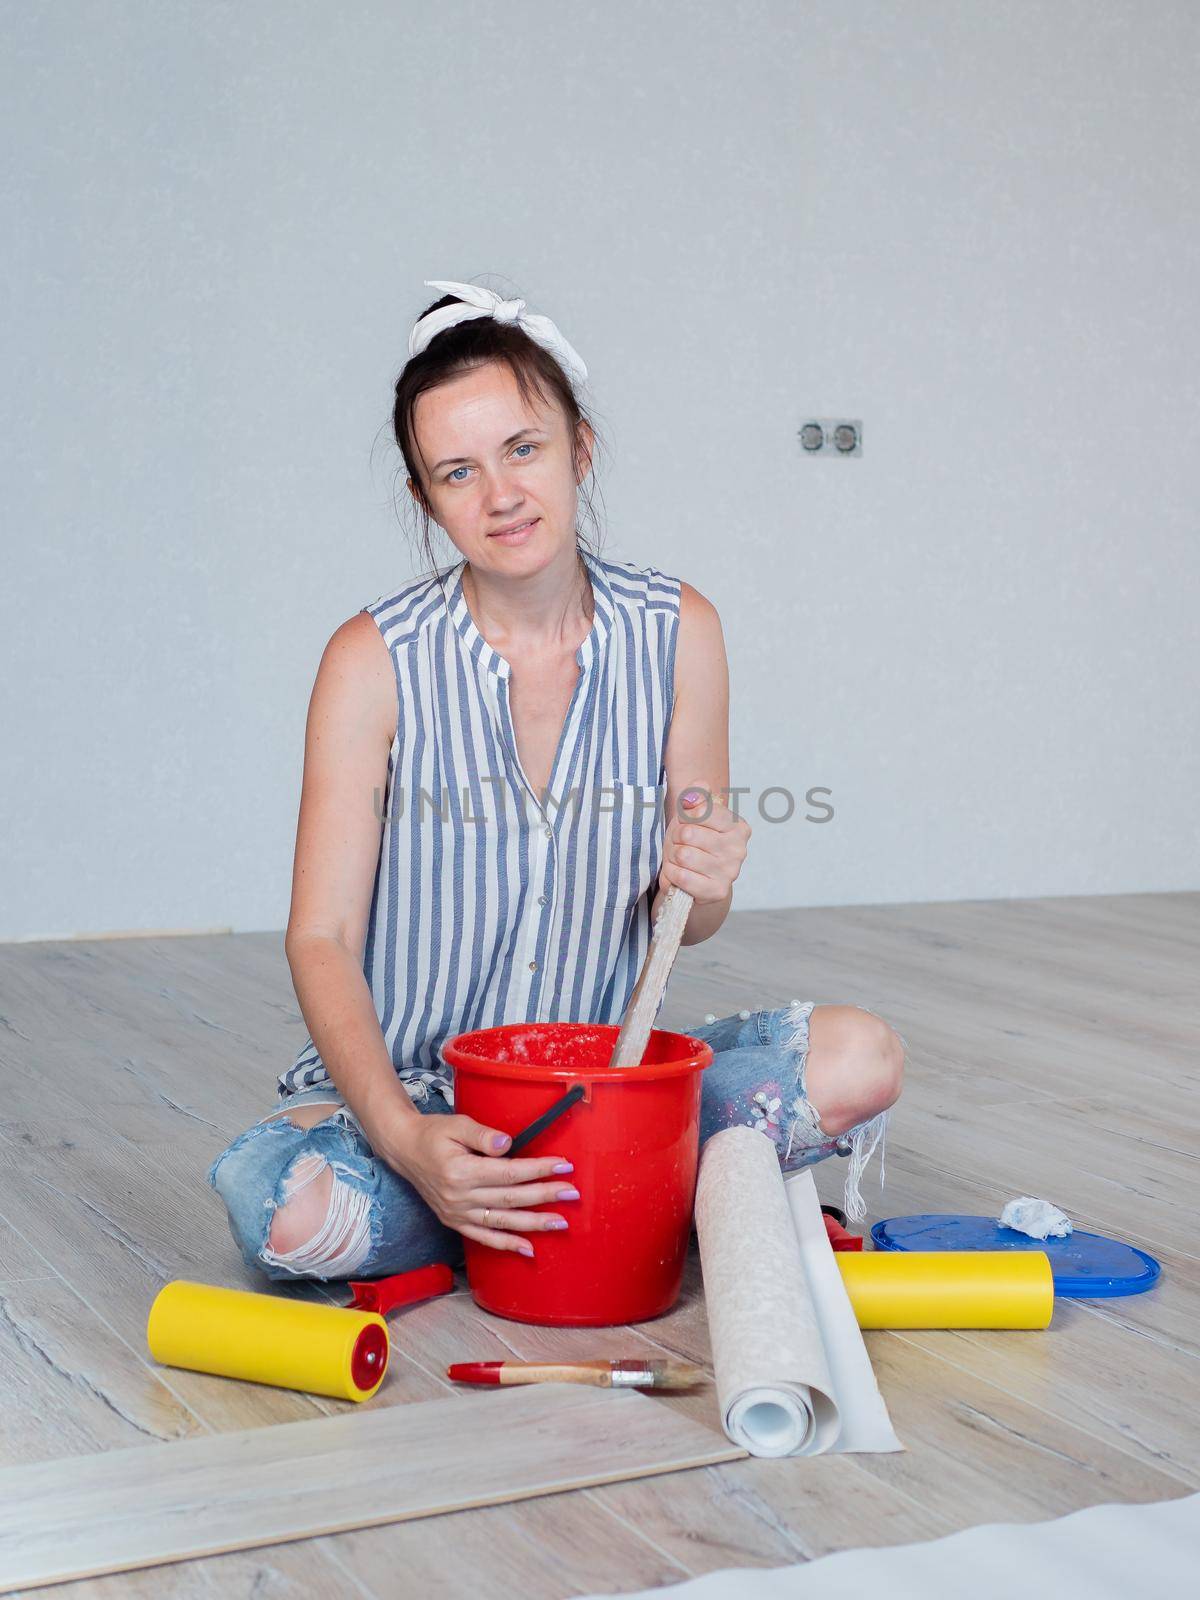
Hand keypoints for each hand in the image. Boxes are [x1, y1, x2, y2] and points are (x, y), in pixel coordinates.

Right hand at [386, 1114, 578, 1256]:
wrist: (404, 1150)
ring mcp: (457, 1213)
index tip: (564, 1166)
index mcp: (461, 1171)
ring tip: (561, 1222)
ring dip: (534, 1223)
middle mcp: (459, 1197)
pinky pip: (484, 1237)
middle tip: (572, 1193)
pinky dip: (506, 1245)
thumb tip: (508, 1144)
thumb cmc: (433, 1134)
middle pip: (511, 1198)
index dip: (538, 1170)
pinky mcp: (455, 1222)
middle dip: (545, 1195)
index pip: (509, 1172)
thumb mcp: (457, 1124)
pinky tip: (528, 1249)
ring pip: (502, 1221)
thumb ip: (482, 1135)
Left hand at [657, 787, 750, 905]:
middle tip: (679, 844)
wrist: (698, 881)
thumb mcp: (693, 816)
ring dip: (672, 857)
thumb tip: (700, 784)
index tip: (685, 823)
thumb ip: (696, 795)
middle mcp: (738, 849)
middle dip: (675, 838)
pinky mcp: (717, 891)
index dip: (683, 816)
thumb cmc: (695, 843)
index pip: (699, 811)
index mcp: (737, 827)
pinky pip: (682, 877)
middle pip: (688, 833)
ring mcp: (730, 872)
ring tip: (678, 859)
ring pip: (683, 855)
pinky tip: (678, 873)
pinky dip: (672, 874)